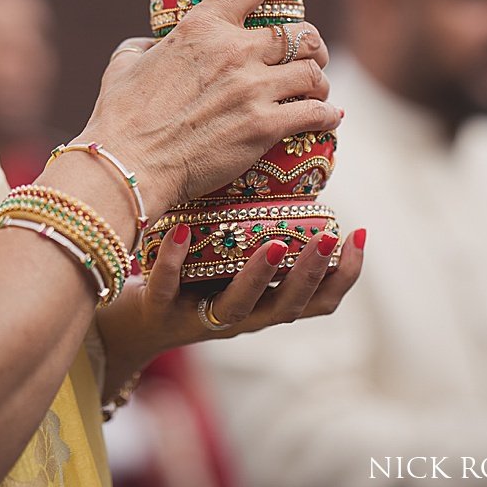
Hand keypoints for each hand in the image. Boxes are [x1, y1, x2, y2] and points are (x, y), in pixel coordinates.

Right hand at [76, 0, 336, 216]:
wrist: (129, 165)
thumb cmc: (120, 118)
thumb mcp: (124, 65)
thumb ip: (144, 46)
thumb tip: (151, 46)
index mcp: (202, 27)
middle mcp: (234, 51)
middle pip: (301, 33)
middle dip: (313, 44)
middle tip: (310, 57)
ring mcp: (252, 89)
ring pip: (314, 72)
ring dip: (320, 81)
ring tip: (317, 91)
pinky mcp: (264, 127)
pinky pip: (316, 113)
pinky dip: (327, 115)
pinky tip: (329, 119)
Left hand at [95, 225, 365, 397]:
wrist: (127, 318)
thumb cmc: (192, 277)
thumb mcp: (233, 257)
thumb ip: (263, 227)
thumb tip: (297, 168)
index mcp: (264, 303)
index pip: (319, 300)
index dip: (344, 274)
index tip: (359, 235)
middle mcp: (239, 317)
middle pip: (287, 308)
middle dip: (311, 275)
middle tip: (328, 239)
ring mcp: (198, 318)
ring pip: (236, 307)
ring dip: (259, 276)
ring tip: (275, 243)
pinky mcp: (158, 312)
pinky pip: (166, 289)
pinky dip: (174, 261)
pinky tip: (182, 231)